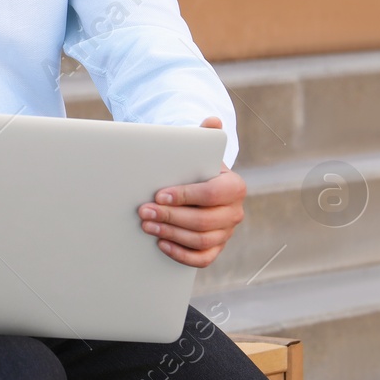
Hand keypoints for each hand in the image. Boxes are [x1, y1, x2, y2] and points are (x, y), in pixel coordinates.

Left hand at [137, 116, 243, 267]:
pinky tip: (162, 244)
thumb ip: (203, 136)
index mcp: (234, 187)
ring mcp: (227, 233)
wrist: (199, 187)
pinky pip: (203, 259)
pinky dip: (182, 254)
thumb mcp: (199, 150)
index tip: (159, 194)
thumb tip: (212, 121)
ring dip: (171, 234)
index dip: (185, 196)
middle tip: (144, 212)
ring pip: (201, 240)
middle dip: (171, 216)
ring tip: (147, 225)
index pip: (212, 194)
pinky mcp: (216, 247)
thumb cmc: (194, 168)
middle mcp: (235, 212)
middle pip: (204, 221)